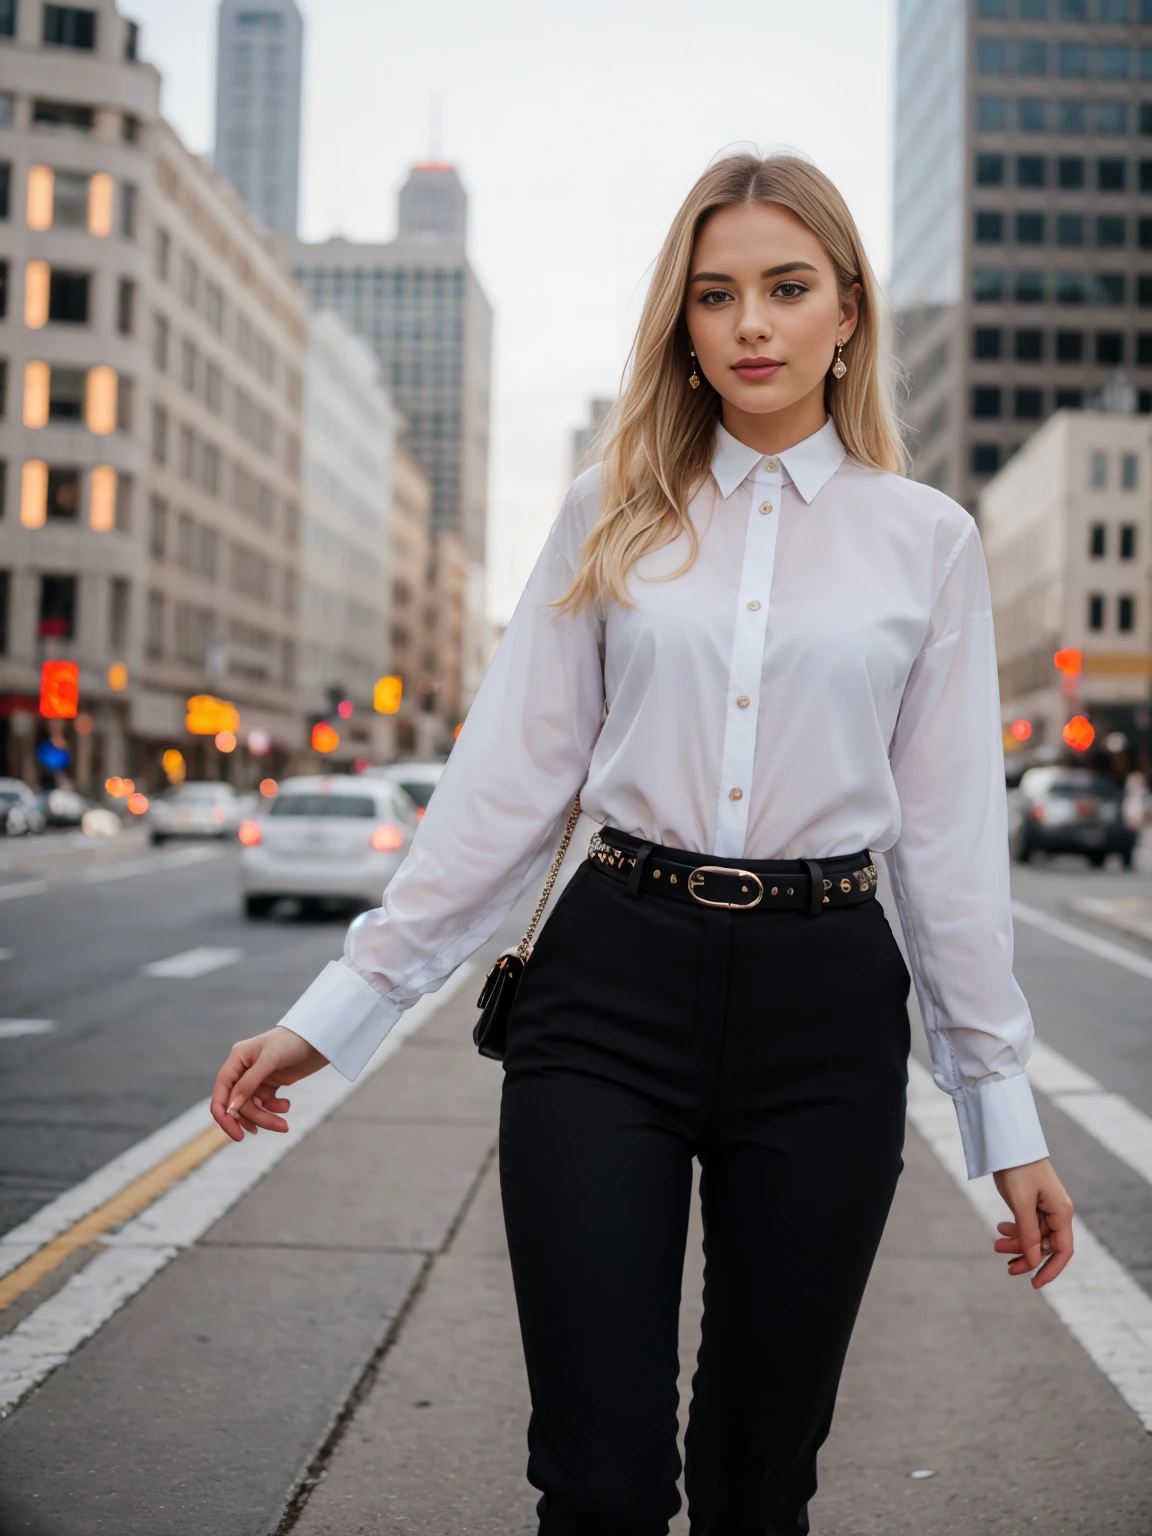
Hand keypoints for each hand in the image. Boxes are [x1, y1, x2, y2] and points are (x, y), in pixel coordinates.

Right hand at [210, 1026, 329, 1142]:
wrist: (317, 1037)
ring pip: (252, 1107)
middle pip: (239, 1104)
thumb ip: (249, 1083)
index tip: (237, 1135)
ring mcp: (256, 1078)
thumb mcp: (269, 1060)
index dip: (225, 1116)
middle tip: (279, 1127)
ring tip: (284, 1125)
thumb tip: (231, 1108)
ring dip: (266, 1117)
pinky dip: (273, 1109)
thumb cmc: (291, 1042)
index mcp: (236, 1060)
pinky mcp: (270, 1084)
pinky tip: (286, 1106)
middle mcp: (243, 1069)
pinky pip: (265, 1104)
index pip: (221, 1092)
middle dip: (256, 1118)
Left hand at [992, 1157, 1073, 1287]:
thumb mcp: (1021, 1203)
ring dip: (1017, 1243)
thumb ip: (1028, 1233)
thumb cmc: (1018, 1169)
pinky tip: (1000, 1228)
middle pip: (1046, 1245)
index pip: (1063, 1251)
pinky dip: (1014, 1230)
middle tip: (1006, 1267)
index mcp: (1061, 1212)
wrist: (1009, 1142)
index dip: (1051, 1270)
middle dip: (1026, 1257)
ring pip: (1034, 1236)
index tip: (1034, 1284)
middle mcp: (1057, 1212)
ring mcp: (1044, 1207)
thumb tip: (1034, 1262)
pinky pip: (1027, 1224)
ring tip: (996, 1244)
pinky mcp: (1032, 1202)